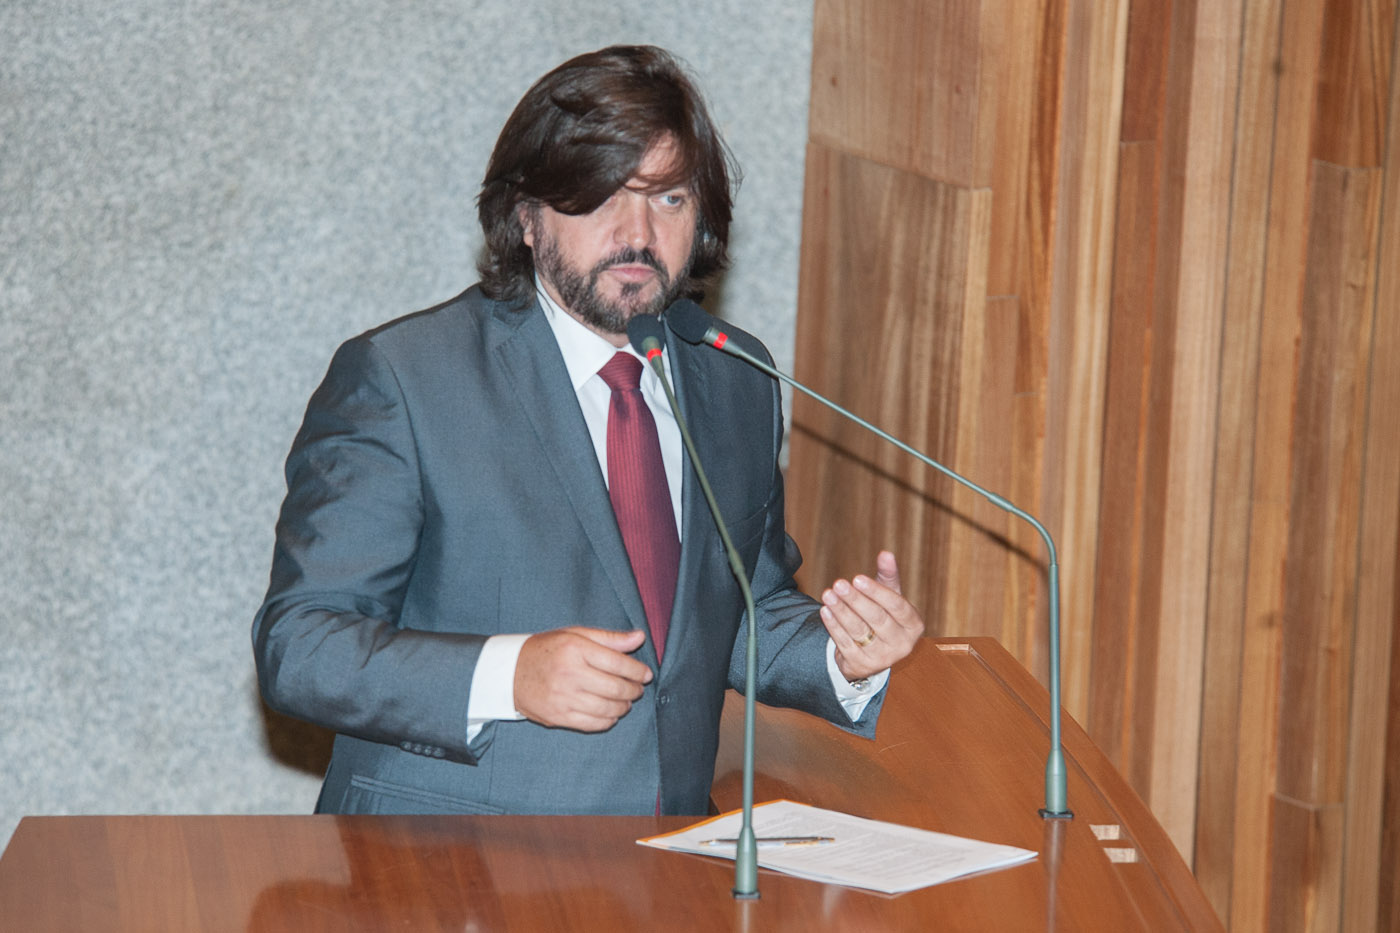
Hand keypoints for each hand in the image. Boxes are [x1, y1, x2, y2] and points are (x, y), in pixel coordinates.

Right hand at [514, 627, 653, 731]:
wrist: (509, 672)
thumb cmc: (546, 650)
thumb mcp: (575, 635)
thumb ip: (609, 638)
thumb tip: (640, 637)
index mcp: (575, 650)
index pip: (618, 663)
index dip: (637, 670)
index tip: (645, 674)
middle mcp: (570, 674)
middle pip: (616, 688)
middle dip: (633, 690)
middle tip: (637, 689)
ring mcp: (564, 698)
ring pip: (607, 708)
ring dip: (624, 706)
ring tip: (626, 701)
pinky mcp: (559, 717)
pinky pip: (593, 724)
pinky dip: (608, 720)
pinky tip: (611, 713)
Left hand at [819, 551, 924, 681]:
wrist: (871, 652)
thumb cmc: (884, 616)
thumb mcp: (889, 596)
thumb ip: (888, 575)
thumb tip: (886, 553)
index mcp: (913, 625)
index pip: (896, 606)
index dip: (876, 591)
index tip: (857, 578)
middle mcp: (902, 644)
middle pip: (877, 619)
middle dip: (856, 600)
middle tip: (838, 583)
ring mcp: (883, 658)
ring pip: (859, 631)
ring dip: (841, 611)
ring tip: (828, 594)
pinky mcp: (862, 665)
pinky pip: (845, 643)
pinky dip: (834, 626)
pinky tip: (826, 611)